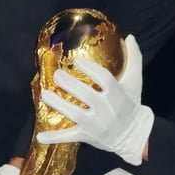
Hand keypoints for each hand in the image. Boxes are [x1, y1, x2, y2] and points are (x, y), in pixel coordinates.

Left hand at [36, 35, 152, 165]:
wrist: (133, 134)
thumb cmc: (131, 103)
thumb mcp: (135, 81)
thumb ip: (134, 58)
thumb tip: (130, 37)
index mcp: (116, 93)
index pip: (102, 78)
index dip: (89, 69)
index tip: (77, 61)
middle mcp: (105, 108)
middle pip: (84, 94)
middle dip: (68, 84)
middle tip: (56, 74)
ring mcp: (95, 124)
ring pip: (73, 113)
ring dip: (57, 104)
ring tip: (45, 94)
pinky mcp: (87, 135)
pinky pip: (69, 136)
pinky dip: (54, 138)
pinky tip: (39, 136)